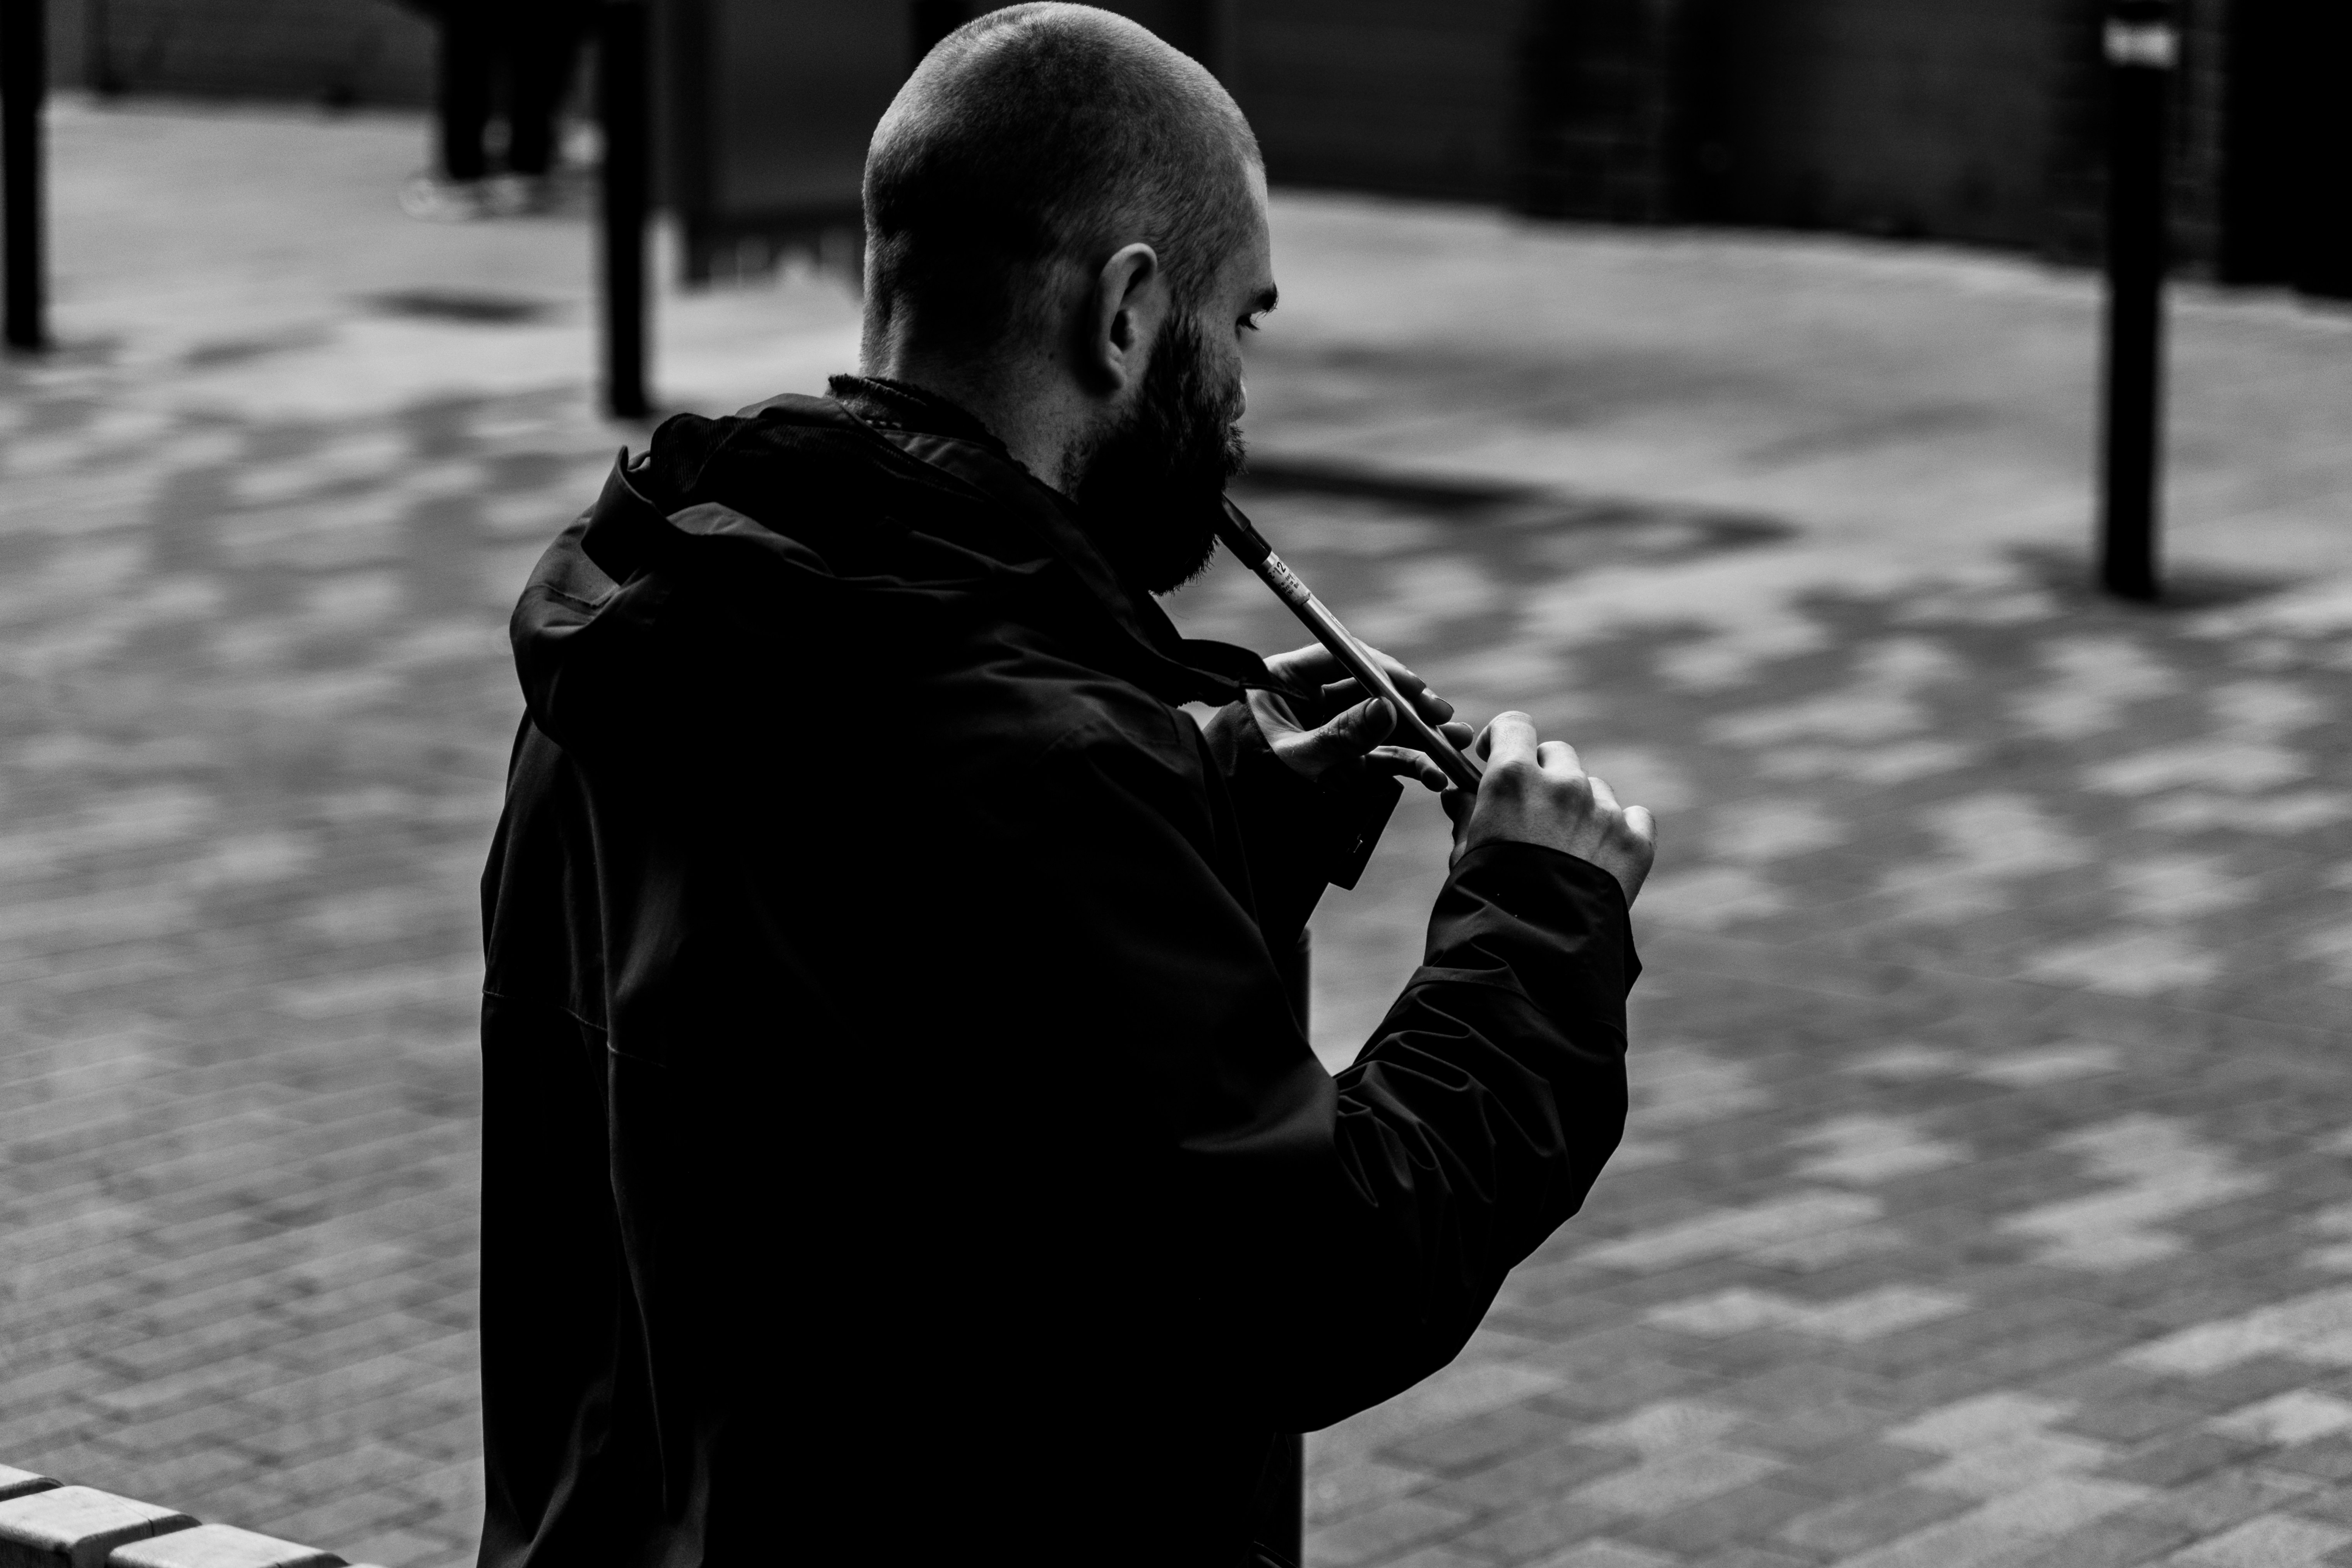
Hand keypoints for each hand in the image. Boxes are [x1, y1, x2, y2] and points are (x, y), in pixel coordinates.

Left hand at [1249, 642, 1478, 791]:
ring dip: (1419, 735)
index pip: (1342, 656)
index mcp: (1287, 679)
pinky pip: (1379, 756)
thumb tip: (1388, 710)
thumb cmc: (1239, 780)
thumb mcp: (1291, 759)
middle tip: (1442, 716)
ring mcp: (1330, 730)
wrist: (1223, 824)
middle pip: (1370, 690)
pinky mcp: (1342, 762)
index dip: (1382, 669)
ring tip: (1453, 744)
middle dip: (1410, 705)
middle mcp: (1312, 700)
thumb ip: (1339, 736)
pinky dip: (1408, 764)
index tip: (1413, 688)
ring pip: (1381, 725)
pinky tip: (1433, 774)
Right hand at [1443, 712, 1656, 901]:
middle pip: (1557, 755)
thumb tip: (1458, 794)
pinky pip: (1634, 816)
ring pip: (1594, 788)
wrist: (1533, 951)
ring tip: (1565, 849)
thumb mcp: (1465, 852)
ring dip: (1580, 806)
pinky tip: (1602, 855)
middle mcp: (1562, 783)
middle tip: (1532, 811)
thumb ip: (1466, 813)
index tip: (1496, 754)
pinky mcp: (1633, 841)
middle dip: (1543, 774)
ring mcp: (1602, 811)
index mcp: (1513, 778)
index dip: (1504, 738)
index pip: (1515, 725)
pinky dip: (1620, 829)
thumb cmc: (1487, 900)